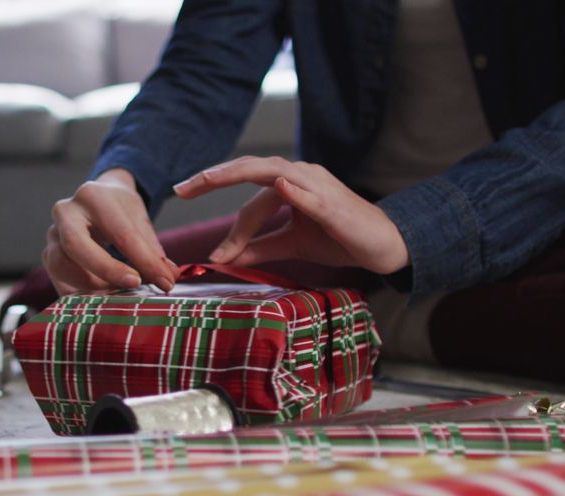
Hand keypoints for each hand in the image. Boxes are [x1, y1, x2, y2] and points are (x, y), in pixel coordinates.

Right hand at [44, 169, 178, 295]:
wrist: (95, 198)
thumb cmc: (119, 210)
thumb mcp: (139, 219)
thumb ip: (154, 250)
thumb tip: (169, 278)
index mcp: (93, 196)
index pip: (120, 233)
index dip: (144, 260)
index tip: (164, 282)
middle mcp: (65, 211)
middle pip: (77, 245)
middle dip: (107, 270)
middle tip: (135, 285)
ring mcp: (51, 234)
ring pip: (62, 265)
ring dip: (91, 286)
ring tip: (119, 294)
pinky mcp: (47, 254)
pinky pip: (58, 279)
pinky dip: (78, 294)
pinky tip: (100, 300)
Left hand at [173, 156, 409, 274]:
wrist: (382, 245)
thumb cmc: (338, 238)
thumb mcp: (292, 243)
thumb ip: (260, 246)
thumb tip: (226, 256)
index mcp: (288, 184)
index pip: (249, 201)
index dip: (230, 229)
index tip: (211, 253)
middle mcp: (299, 176)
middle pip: (250, 170)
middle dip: (214, 178)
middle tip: (183, 188)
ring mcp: (317, 185)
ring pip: (271, 173)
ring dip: (238, 174)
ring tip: (209, 178)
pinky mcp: (333, 204)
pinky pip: (309, 194)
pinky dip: (292, 190)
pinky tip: (276, 185)